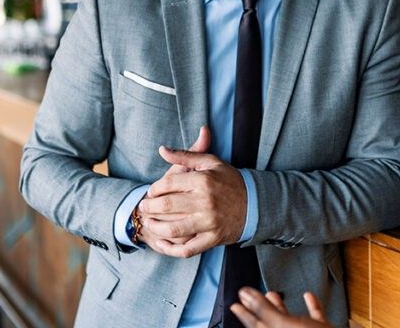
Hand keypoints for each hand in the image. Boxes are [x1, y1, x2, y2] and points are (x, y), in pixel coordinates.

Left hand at [137, 126, 246, 257]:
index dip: (154, 188)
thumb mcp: (210, 162)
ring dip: (155, 227)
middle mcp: (205, 202)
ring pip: (173, 229)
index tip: (151, 191)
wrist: (256, 203)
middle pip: (166, 206)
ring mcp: (209, 223)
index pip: (168, 184)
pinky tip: (161, 243)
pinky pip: (187, 249)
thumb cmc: (229, 180)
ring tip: (149, 222)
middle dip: (149, 207)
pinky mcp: (213, 239)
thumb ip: (185, 156)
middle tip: (143, 207)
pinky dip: (171, 249)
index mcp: (203, 181)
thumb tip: (162, 150)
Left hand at [230, 288, 330, 327]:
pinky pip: (314, 320)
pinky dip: (311, 308)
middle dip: (261, 309)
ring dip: (281, 307)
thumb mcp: (281, 325)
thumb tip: (243, 295)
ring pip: (290, 323)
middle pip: (269, 325)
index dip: (244, 314)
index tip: (235, 302)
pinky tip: (308, 297)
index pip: (254, 326)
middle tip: (251, 297)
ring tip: (274, 294)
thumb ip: (263, 310)